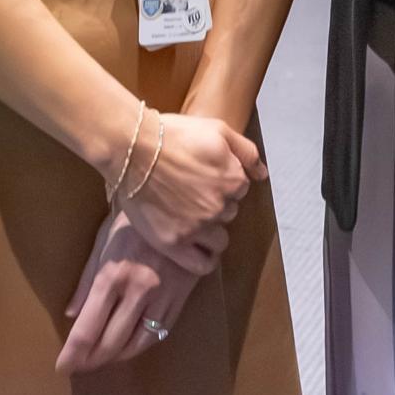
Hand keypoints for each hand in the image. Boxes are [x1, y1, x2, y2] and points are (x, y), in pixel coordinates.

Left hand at [57, 209, 199, 373]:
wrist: (180, 206)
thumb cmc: (133, 221)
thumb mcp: (103, 244)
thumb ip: (86, 281)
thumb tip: (71, 315)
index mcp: (113, 276)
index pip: (87, 329)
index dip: (73, 354)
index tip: (62, 367)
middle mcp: (138, 292)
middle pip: (110, 343)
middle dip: (91, 361)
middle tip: (79, 367)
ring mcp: (162, 298)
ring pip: (137, 344)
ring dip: (116, 358)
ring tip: (101, 360)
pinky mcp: (180, 299)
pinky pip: (159, 333)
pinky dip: (141, 346)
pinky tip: (129, 347)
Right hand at [114, 112, 262, 274]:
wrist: (132, 148)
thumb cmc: (172, 135)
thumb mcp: (217, 130)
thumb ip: (246, 152)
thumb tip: (262, 174)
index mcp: (233, 180)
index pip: (239, 189)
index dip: (222, 182)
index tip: (203, 177)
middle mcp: (220, 207)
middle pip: (228, 213)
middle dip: (215, 205)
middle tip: (190, 194)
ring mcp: (197, 227)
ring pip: (218, 239)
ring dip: (209, 231)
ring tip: (188, 218)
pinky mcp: (175, 243)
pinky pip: (202, 264)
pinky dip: (204, 259)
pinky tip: (195, 248)